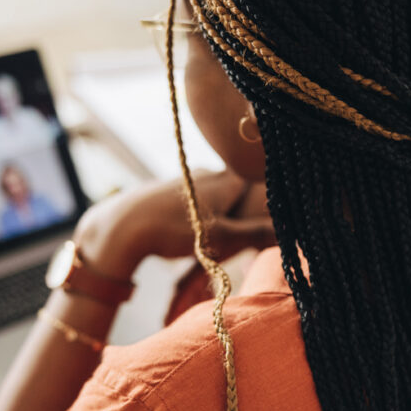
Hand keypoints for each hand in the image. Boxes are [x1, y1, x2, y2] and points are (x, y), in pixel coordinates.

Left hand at [73, 170, 274, 279]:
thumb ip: (256, 234)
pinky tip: (191, 229)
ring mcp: (187, 177)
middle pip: (239, 189)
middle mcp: (208, 172)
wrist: (119, 226)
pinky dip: (202, 212)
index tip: (270, 220)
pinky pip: (198, 198)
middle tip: (241, 235)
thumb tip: (291, 231)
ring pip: (217, 194)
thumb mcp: (220, 238)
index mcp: (225, 180)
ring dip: (221, 213)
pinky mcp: (170, 188)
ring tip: (213, 236)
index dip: (266, 202)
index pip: (259, 183)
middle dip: (243, 210)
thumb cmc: (172, 230)